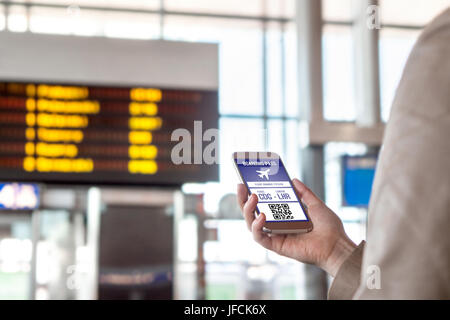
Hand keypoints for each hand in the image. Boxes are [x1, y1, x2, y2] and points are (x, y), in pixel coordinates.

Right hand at [237, 178, 356, 276]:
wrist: (337, 245)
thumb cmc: (329, 229)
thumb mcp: (315, 204)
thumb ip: (304, 193)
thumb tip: (293, 180)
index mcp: (284, 217)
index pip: (263, 205)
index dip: (252, 195)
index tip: (246, 181)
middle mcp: (277, 227)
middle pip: (252, 214)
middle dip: (243, 200)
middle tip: (241, 187)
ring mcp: (275, 236)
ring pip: (251, 224)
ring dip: (248, 210)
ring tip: (253, 197)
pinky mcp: (276, 246)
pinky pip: (259, 237)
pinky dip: (257, 226)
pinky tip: (262, 216)